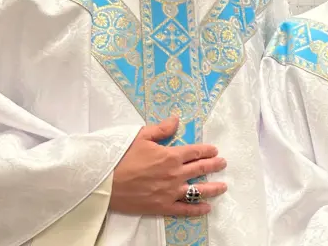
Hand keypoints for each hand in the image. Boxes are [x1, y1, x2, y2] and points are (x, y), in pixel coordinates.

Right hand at [109, 116, 227, 216]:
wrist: (104, 182)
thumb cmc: (121, 157)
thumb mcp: (140, 136)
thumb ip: (161, 129)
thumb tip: (176, 119)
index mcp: (170, 155)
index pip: (195, 151)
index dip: (207, 150)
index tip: (214, 150)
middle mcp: (174, 174)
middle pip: (200, 169)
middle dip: (214, 165)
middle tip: (223, 163)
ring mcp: (170, 192)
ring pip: (198, 190)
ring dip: (213, 188)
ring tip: (223, 186)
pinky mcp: (162, 206)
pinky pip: (184, 209)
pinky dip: (197, 209)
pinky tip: (207, 208)